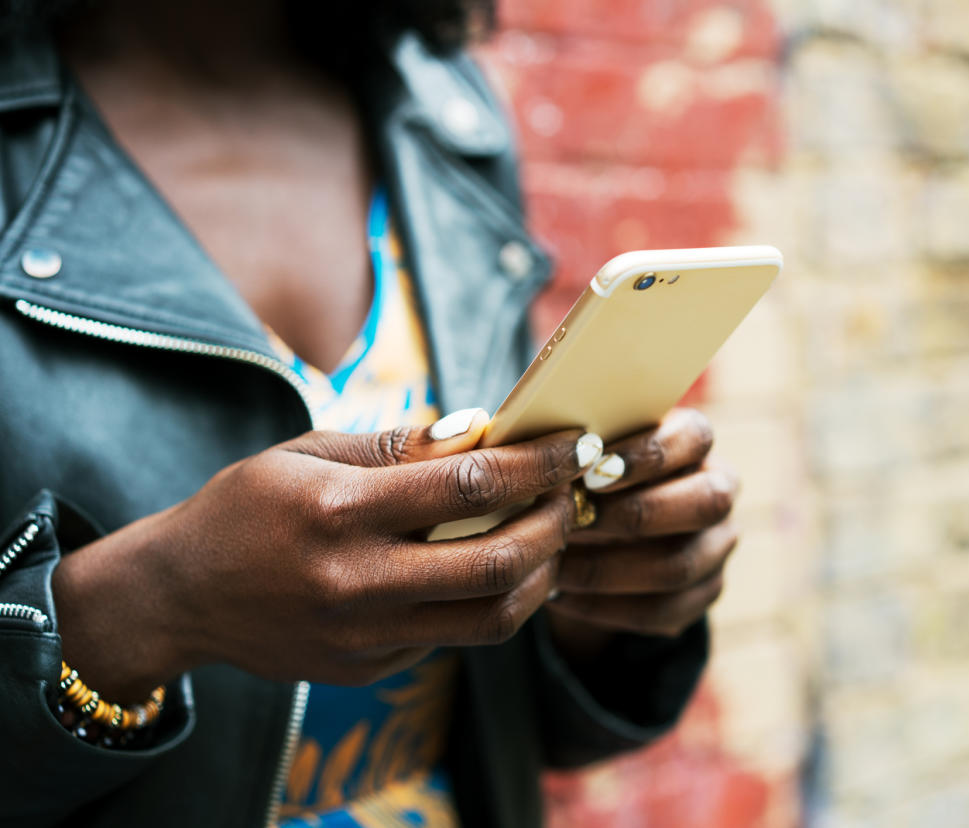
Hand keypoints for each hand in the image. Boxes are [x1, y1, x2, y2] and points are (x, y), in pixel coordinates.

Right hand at [53, 410, 594, 700]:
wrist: (178, 596)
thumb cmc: (248, 507)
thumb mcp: (311, 453)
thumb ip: (399, 447)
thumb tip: (483, 431)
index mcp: (340, 512)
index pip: (471, 485)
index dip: (539, 464)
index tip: (576, 445)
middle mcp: (356, 582)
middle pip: (499, 565)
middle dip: (556, 525)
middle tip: (572, 496)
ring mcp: (364, 637)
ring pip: (492, 618)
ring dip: (540, 576)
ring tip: (548, 538)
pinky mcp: (368, 669)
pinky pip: (452, 637)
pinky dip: (488, 601)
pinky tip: (492, 568)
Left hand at [547, 408, 738, 654]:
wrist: (595, 526)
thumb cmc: (582, 472)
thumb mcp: (584, 451)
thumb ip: (577, 449)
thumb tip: (542, 456)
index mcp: (695, 440)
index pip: (694, 437)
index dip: (648, 455)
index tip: (590, 472)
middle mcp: (719, 490)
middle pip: (705, 503)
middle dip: (634, 514)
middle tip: (572, 522)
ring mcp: (716, 546)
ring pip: (679, 565)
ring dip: (608, 568)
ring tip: (554, 566)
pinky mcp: (703, 593)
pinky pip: (661, 611)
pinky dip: (604, 607)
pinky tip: (560, 596)